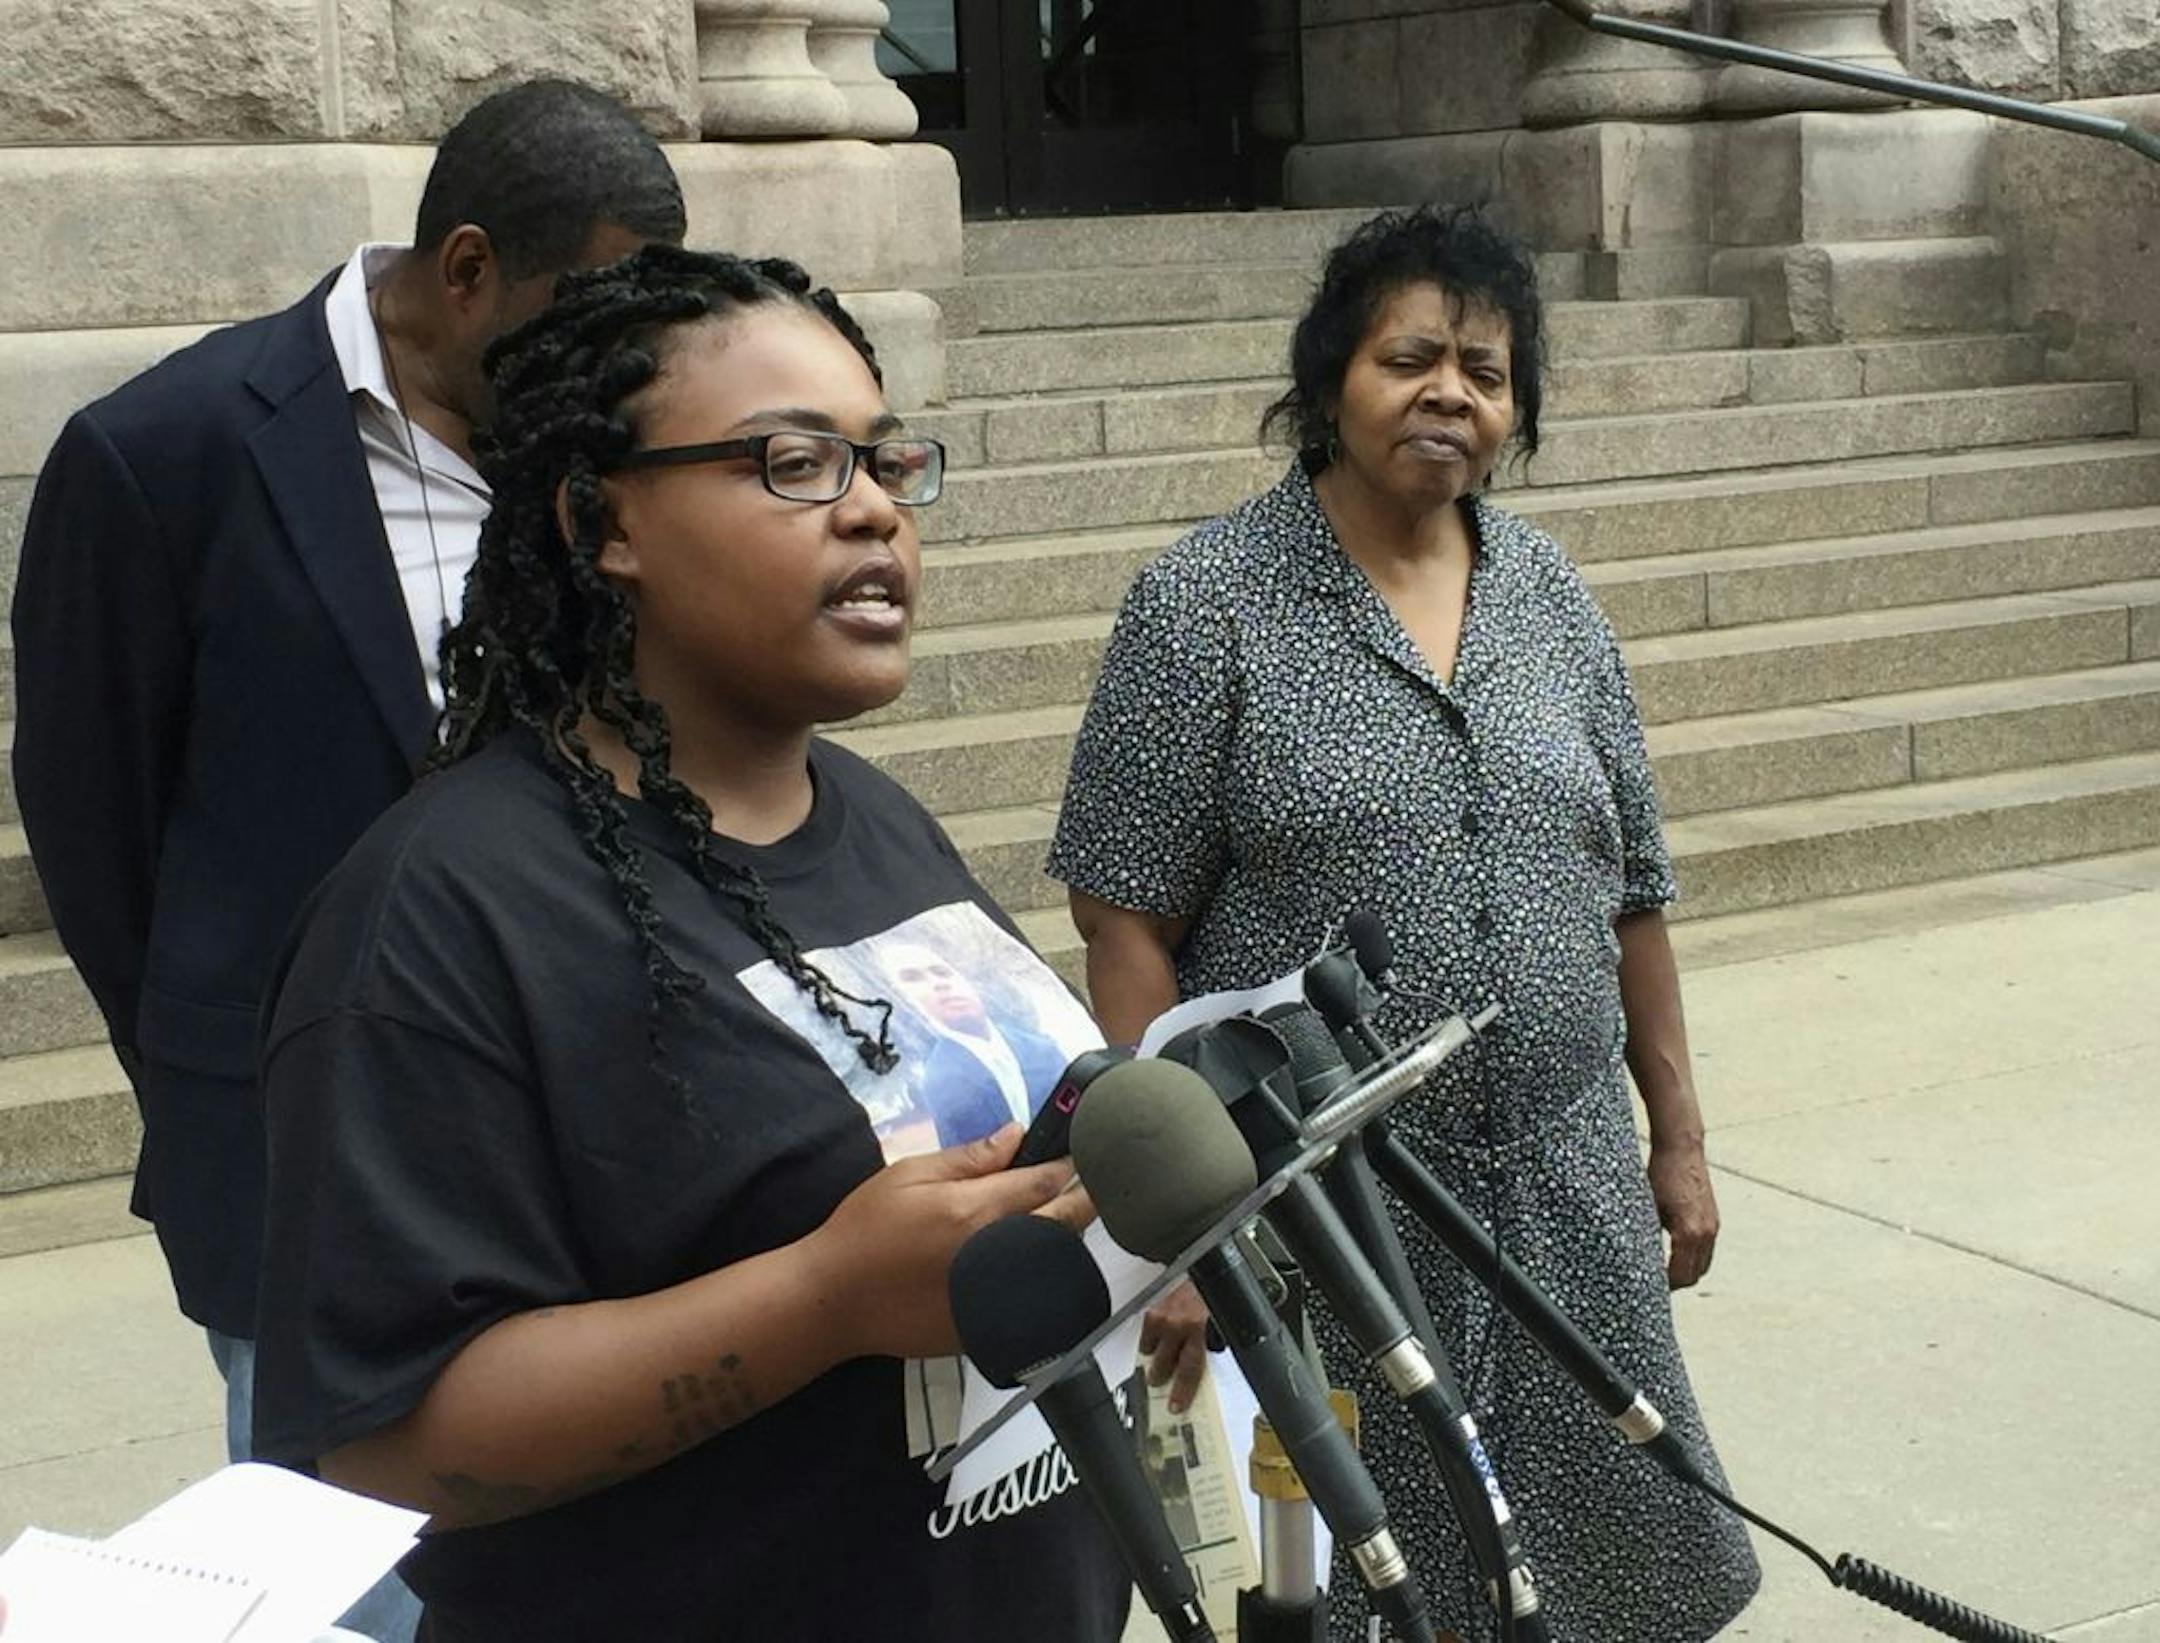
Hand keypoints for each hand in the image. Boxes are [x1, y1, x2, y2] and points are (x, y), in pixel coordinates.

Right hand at [810, 1124, 1081, 1359]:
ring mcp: (999, 1294)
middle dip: (1083, 1200)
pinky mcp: (991, 1325)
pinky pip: (1037, 1297)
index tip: (1075, 1156)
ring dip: (1067, 1237)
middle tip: (1085, 1185)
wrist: (835, 1300)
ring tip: (1060, 1218)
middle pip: (1066, 1223)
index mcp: (977, 1210)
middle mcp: (998, 1253)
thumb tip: (1016, 1135)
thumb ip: (969, 1158)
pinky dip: (1047, 1275)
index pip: (1046, 1183)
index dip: (1067, 1167)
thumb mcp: (910, 1175)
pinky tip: (1036, 1262)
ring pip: (1058, 1262)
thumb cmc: (866, 1228)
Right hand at [1138, 1279, 1210, 1414]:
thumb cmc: (1214, 1289)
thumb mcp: (1221, 1319)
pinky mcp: (1152, 1306)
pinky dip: (1149, 1338)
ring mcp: (1163, 1315)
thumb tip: (1207, 1359)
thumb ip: (1213, 1340)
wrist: (1201, 1259)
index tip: (1176, 1405)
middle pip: (1165, 1364)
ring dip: (1154, 1357)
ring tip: (1157, 1361)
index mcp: (1201, 1329)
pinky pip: (1146, 1331)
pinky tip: (1154, 1340)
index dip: (1182, 1391)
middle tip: (1159, 1384)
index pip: (1190, 1369)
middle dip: (1161, 1377)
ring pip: (1150, 1349)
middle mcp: (1179, 1324)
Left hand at [1647, 1137, 1718, 1288]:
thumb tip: (1637, 1261)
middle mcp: (1706, 1233)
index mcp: (1688, 1233)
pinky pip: (1706, 1250)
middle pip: (1694, 1275)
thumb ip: (1647, 1237)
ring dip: (1686, 1271)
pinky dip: (1693, 1258)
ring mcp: (1713, 1227)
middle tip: (1653, 1285)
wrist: (1682, 1149)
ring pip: (1703, 1264)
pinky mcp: (1713, 1220)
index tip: (1648, 1289)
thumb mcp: (1648, 1208)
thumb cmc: (1660, 1175)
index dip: (1665, 1287)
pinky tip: (1674, 1254)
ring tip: (1663, 1273)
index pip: (1680, 1276)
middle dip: (1675, 1283)